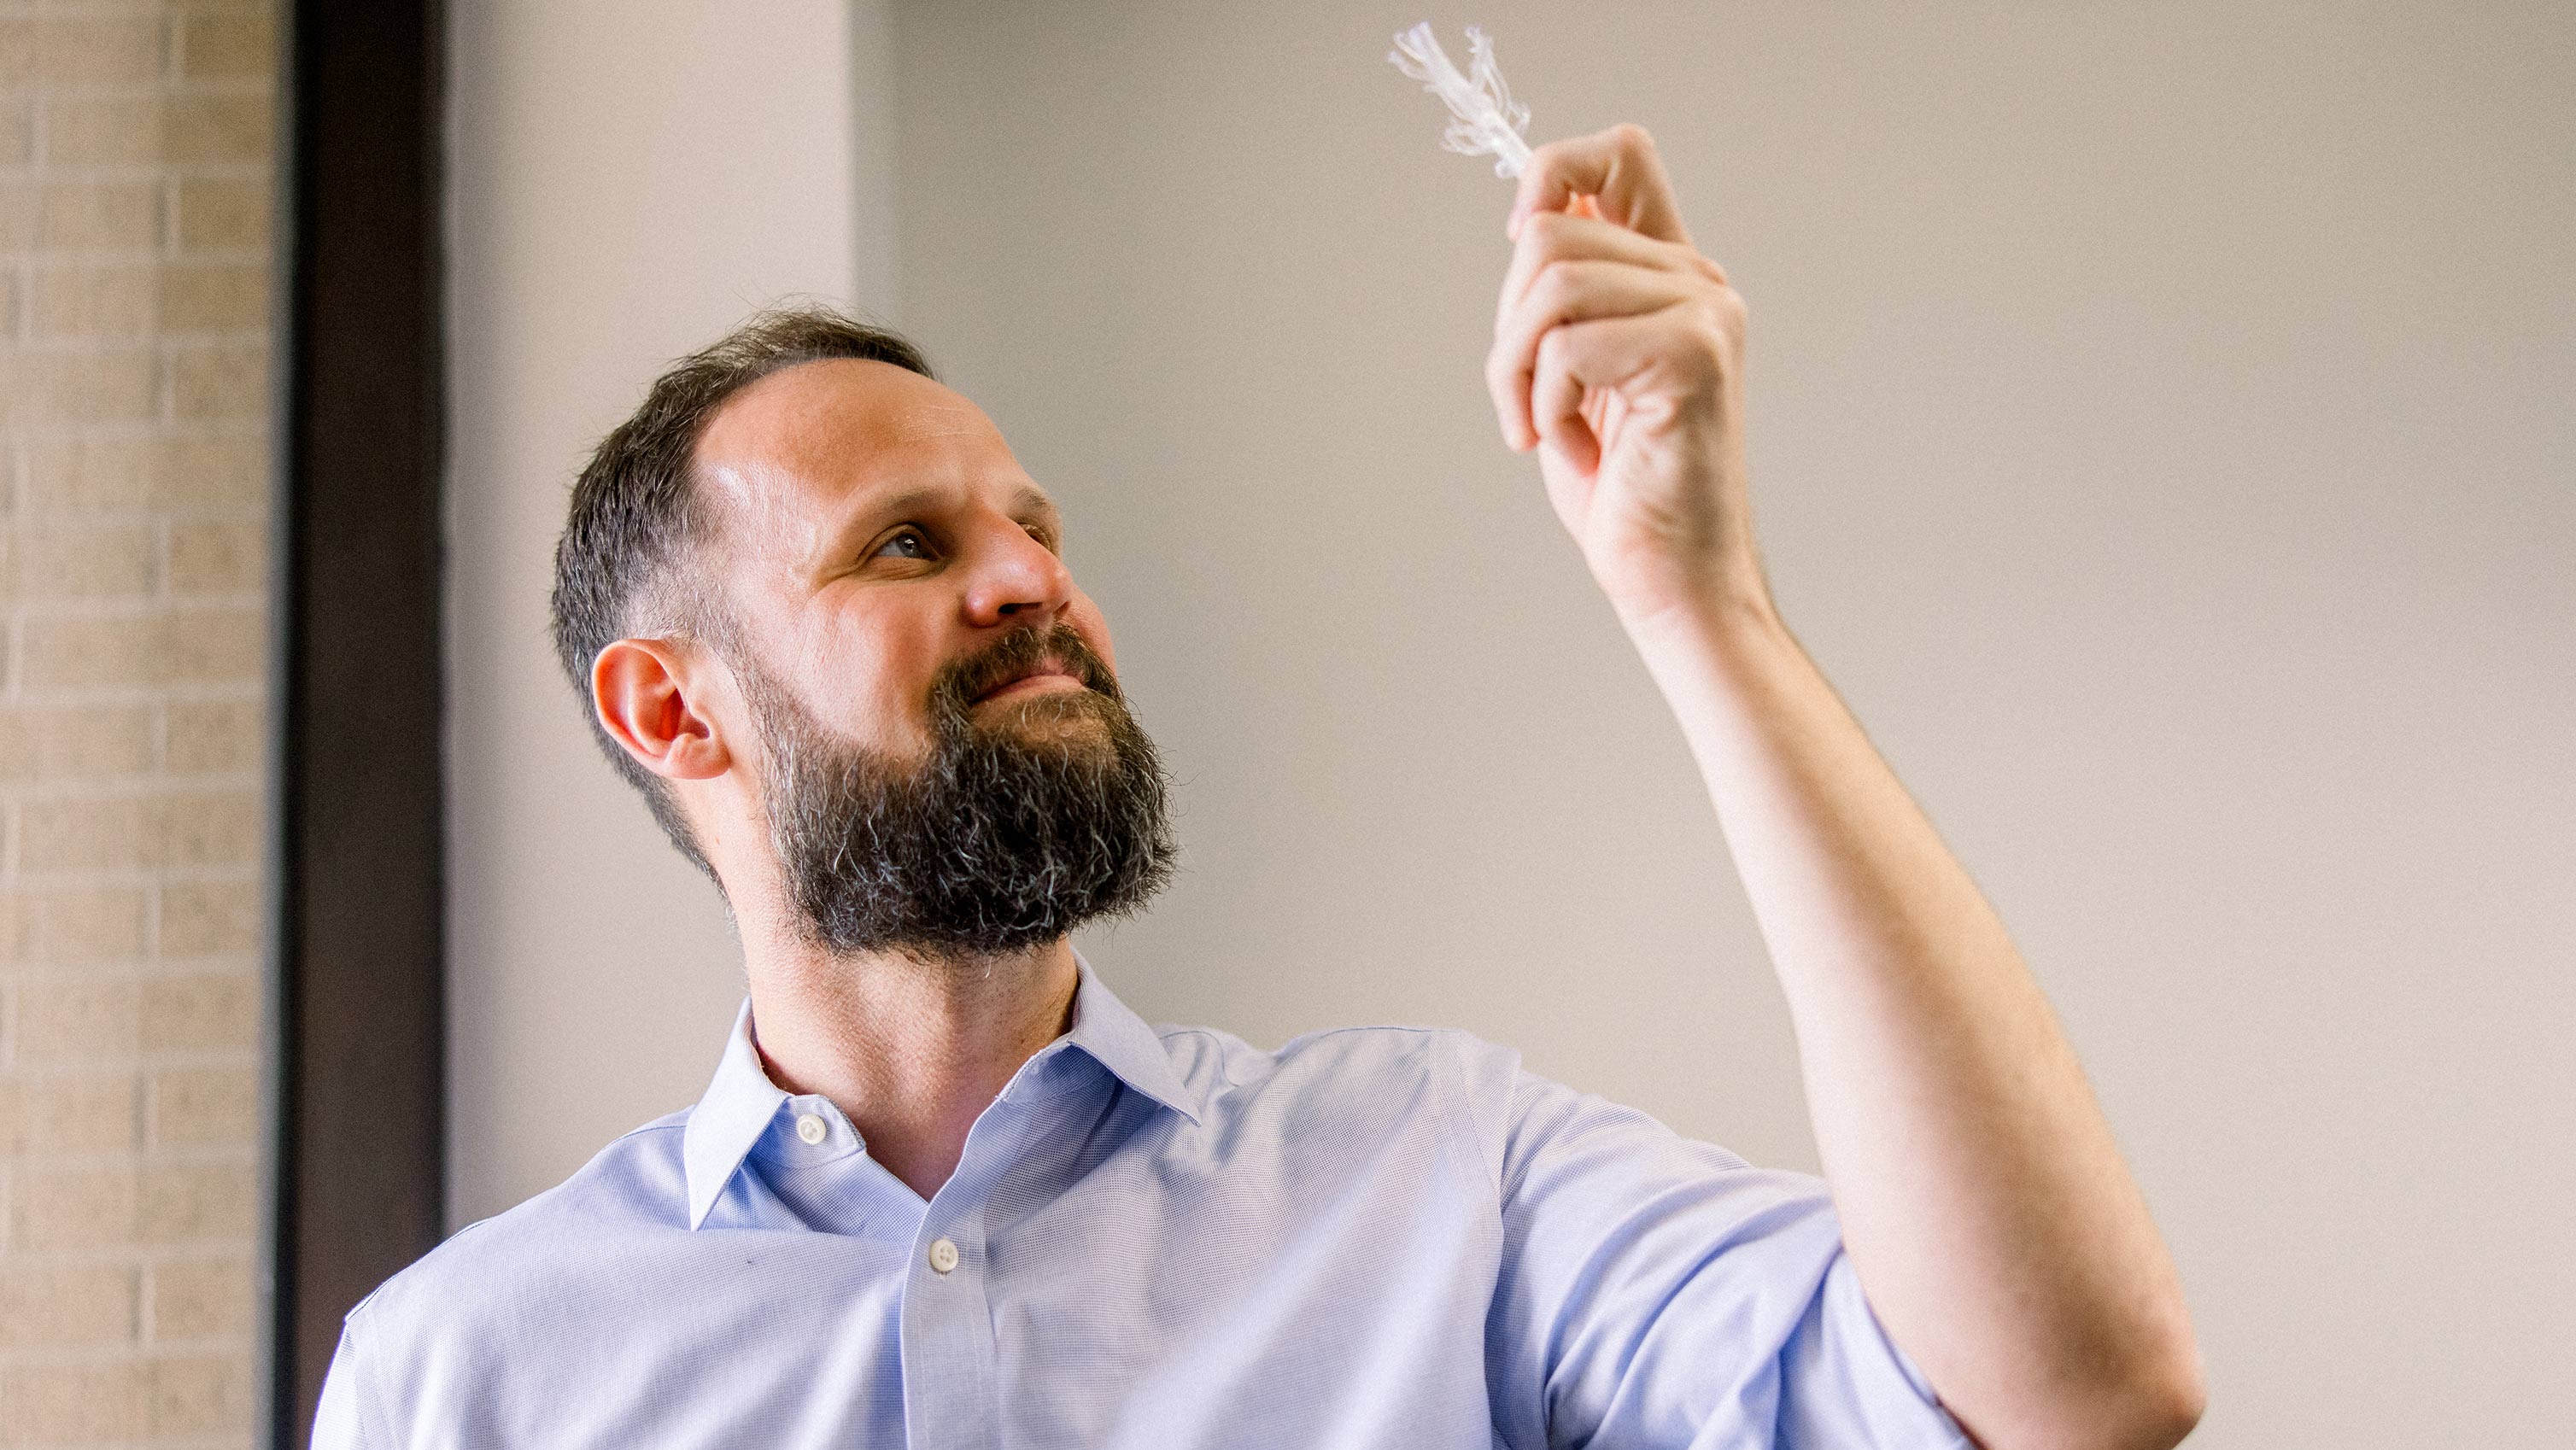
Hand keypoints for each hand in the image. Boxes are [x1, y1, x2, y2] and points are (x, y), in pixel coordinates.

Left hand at [1487, 124, 1764, 627]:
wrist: (1674, 581)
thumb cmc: (1622, 491)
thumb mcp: (1573, 375)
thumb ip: (1562, 298)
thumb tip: (1526, 219)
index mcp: (1671, 275)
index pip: (1621, 153)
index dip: (1550, 172)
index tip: (1518, 244)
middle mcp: (1698, 281)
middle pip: (1550, 229)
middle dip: (1507, 325)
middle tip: (1527, 403)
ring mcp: (1703, 313)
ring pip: (1551, 283)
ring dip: (1515, 372)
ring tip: (1543, 432)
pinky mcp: (1694, 355)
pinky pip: (1567, 346)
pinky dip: (1546, 409)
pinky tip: (1581, 453)